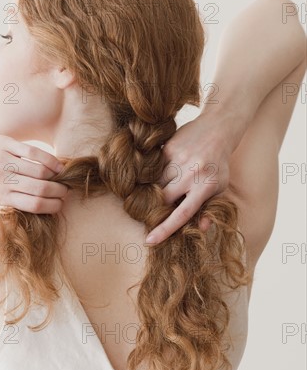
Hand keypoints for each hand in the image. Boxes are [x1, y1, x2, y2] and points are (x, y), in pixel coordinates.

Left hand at [0, 130, 67, 212]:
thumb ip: (11, 198)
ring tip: (61, 176)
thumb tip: (41, 202)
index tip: (60, 204)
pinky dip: (49, 159)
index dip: (53, 206)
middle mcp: (1, 180)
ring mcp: (2, 160)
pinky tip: (56, 163)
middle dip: (59, 191)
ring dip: (56, 175)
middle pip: (41, 189)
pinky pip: (33, 152)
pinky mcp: (3, 143)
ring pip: (41, 171)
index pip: (35, 205)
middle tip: (65, 191)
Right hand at [145, 113, 232, 244]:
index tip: (149, 241)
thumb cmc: (219, 164)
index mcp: (206, 187)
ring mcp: (177, 160)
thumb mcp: (221, 187)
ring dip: (155, 190)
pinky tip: (164, 171)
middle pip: (163, 198)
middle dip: (157, 206)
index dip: (165, 229)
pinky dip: (154, 174)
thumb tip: (201, 229)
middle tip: (156, 208)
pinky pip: (154, 168)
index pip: (182, 214)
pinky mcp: (167, 149)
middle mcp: (190, 174)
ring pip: (155, 183)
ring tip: (164, 187)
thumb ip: (210, 208)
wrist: (217, 129)